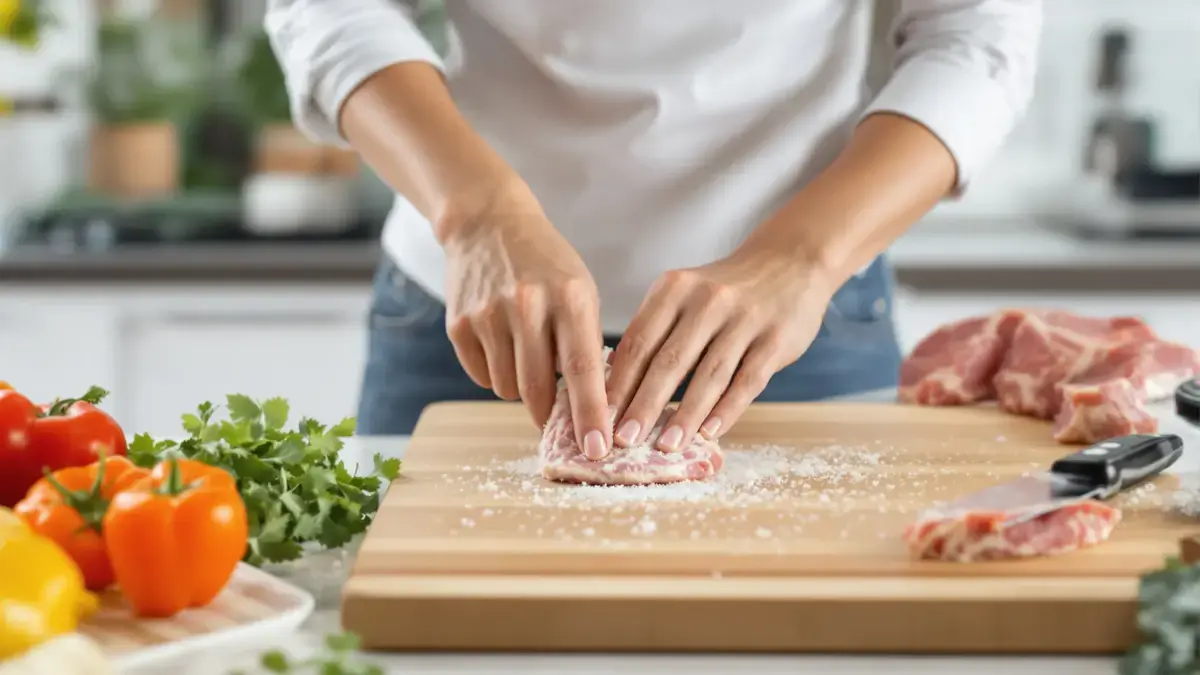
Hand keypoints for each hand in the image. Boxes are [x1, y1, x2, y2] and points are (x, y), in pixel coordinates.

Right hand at [442, 205, 611, 459]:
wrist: (488, 224)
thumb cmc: (547, 265)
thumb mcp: (581, 291)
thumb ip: (586, 344)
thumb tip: (590, 409)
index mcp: (570, 297)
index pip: (583, 369)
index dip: (591, 414)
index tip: (598, 449)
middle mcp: (527, 305)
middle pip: (539, 389)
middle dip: (551, 416)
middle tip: (559, 426)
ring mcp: (488, 314)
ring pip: (508, 389)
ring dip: (522, 390)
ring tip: (528, 359)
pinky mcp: (458, 324)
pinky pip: (482, 376)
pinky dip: (496, 374)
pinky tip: (502, 345)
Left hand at [606, 246, 834, 452]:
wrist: (790, 262)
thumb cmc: (725, 289)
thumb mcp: (682, 293)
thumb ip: (652, 329)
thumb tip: (613, 375)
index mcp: (675, 289)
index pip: (639, 341)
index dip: (619, 382)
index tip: (601, 416)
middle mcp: (708, 300)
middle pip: (669, 361)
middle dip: (644, 405)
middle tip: (624, 439)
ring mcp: (745, 319)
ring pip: (709, 374)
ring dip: (685, 414)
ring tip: (667, 445)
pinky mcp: (776, 339)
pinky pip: (748, 380)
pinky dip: (728, 409)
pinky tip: (710, 433)